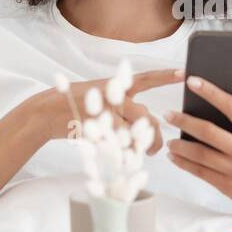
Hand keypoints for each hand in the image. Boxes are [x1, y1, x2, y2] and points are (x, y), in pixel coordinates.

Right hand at [27, 68, 183, 151]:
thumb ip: (125, 104)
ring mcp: (104, 115)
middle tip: (157, 146)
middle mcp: (112, 98)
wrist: (47, 111)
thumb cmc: (78, 104)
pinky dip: (126, 153)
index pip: (146, 79)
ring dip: (145, 145)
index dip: (165, 75)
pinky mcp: (96, 131)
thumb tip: (148, 117)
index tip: (184, 73)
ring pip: (134, 132)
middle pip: (146, 116)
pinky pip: (119, 145)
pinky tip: (129, 159)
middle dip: (156, 133)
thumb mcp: (102, 95)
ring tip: (148, 153)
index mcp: (115, 86)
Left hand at [164, 77, 231, 230]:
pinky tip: (174, 156)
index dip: (211, 92)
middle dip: (185, 121)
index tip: (193, 82)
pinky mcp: (228, 186)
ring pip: (201, 154)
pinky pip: (200, 172)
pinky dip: (184, 163)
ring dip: (181, 145)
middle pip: (210, 132)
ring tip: (169, 138)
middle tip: (169, 114)